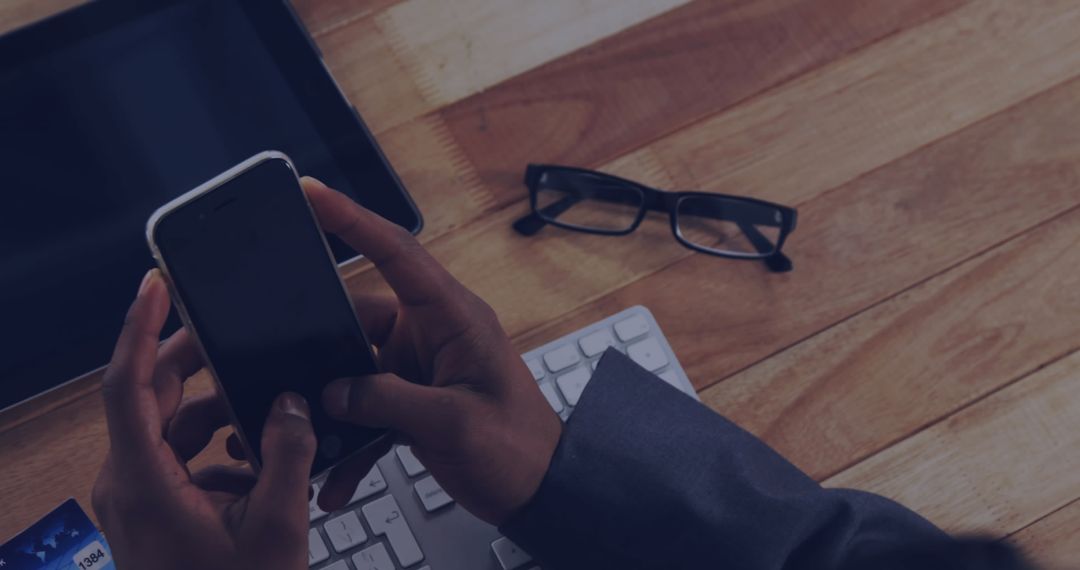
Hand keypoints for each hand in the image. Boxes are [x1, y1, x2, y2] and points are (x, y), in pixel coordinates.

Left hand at [92, 270, 315, 569]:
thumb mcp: (276, 525)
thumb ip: (287, 453)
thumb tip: (292, 403)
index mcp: (145, 480)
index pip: (127, 384)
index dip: (140, 328)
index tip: (155, 285)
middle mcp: (128, 481)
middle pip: (150, 396)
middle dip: (191, 361)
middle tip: (230, 331)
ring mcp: (137, 496)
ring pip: (168, 426)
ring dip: (212, 410)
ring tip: (261, 409)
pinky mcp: (153, 507)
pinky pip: (178, 455)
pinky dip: (213, 445)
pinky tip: (257, 460)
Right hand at [302, 177, 562, 523]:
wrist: (540, 492)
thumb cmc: (519, 449)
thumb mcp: (453, 423)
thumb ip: (389, 402)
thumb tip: (334, 391)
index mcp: (454, 317)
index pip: (398, 253)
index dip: (353, 219)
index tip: (312, 193)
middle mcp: (434, 332)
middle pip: (359, 318)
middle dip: (320, 345)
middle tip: (283, 364)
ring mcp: (421, 366)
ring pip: (355, 369)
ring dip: (335, 407)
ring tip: (310, 435)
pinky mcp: (413, 399)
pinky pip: (367, 408)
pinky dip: (352, 440)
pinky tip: (337, 474)